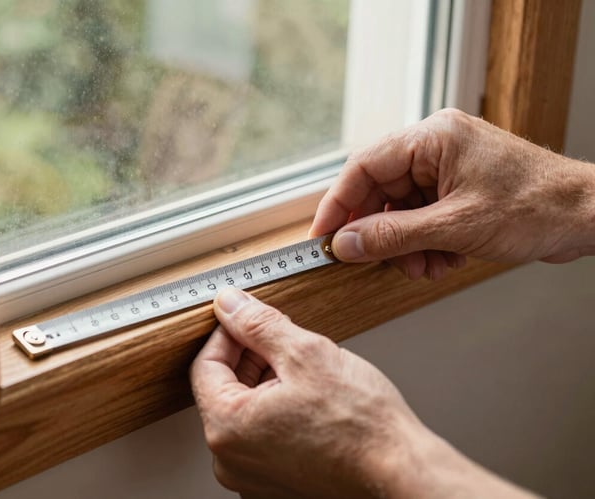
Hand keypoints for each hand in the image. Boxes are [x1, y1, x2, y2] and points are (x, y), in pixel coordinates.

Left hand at [191, 288, 536, 497]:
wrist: (401, 473)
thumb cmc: (362, 428)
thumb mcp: (305, 353)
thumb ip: (258, 325)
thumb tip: (230, 305)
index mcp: (227, 428)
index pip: (204, 365)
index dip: (226, 333)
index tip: (245, 317)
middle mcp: (230, 460)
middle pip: (223, 388)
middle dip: (249, 356)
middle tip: (281, 338)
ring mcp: (252, 477)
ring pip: (244, 411)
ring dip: (265, 382)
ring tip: (303, 369)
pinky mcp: (274, 484)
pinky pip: (261, 436)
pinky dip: (276, 410)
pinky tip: (308, 398)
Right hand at [310, 108, 594, 279]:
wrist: (587, 216)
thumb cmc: (536, 206)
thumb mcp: (455, 227)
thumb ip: (393, 237)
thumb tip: (346, 243)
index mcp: (431, 138)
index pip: (364, 167)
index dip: (337, 204)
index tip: (322, 237)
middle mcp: (435, 147)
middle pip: (380, 191)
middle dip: (381, 233)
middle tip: (373, 261)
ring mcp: (447, 168)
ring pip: (400, 210)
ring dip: (406, 245)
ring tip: (425, 266)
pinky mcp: (458, 189)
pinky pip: (422, 217)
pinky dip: (425, 244)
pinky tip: (444, 260)